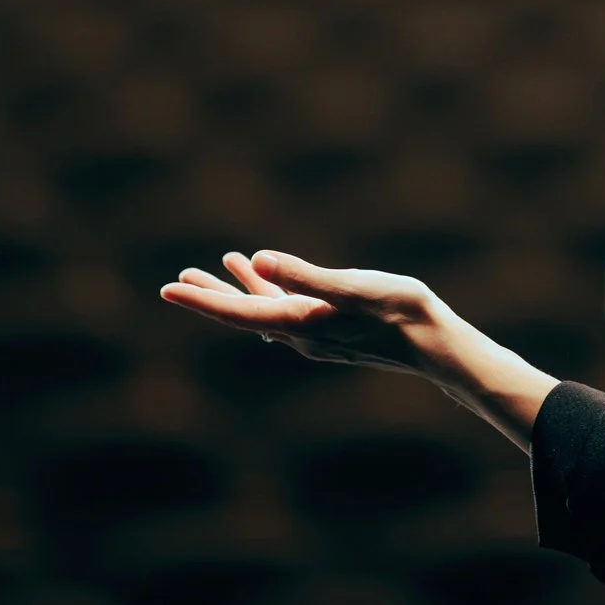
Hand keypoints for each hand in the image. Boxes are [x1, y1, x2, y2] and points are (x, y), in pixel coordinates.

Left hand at [158, 250, 559, 453]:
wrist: (435, 344)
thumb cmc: (399, 312)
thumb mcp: (352, 287)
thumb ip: (305, 275)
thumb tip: (259, 260)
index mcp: (300, 323)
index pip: (239, 313)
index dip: (202, 301)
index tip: (169, 288)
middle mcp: (301, 333)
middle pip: (244, 315)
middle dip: (210, 296)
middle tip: (176, 280)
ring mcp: (316, 332)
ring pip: (266, 309)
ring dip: (239, 289)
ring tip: (219, 265)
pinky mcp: (332, 327)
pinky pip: (289, 307)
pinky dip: (272, 289)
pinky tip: (268, 279)